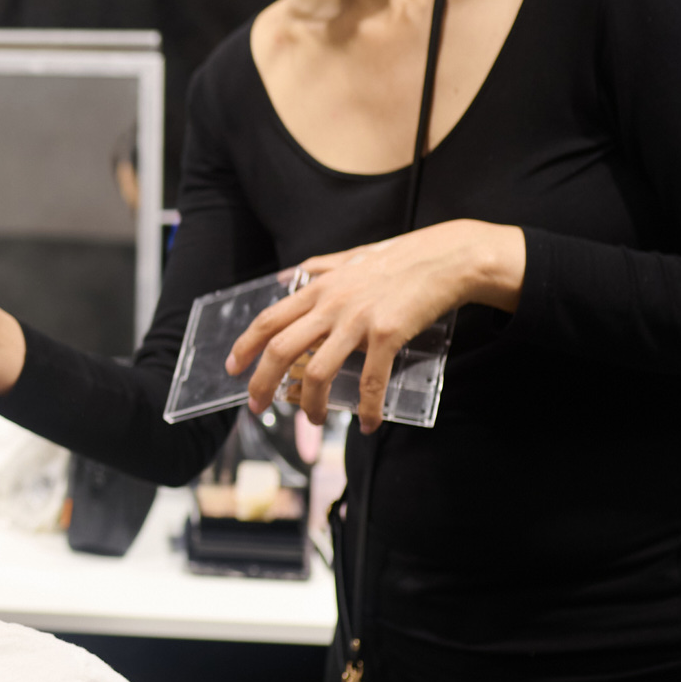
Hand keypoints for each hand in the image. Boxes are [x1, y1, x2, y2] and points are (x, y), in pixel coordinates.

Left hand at [226, 220, 524, 431]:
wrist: (448, 259)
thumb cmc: (400, 259)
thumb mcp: (351, 257)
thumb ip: (319, 268)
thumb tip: (291, 275)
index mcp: (319, 289)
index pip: (268, 320)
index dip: (245, 346)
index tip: (232, 369)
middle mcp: (331, 305)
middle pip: (280, 349)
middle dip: (261, 383)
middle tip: (257, 407)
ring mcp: (358, 320)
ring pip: (318, 371)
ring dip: (309, 404)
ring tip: (312, 420)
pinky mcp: (388, 334)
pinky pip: (371, 382)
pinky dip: (368, 409)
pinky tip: (368, 424)